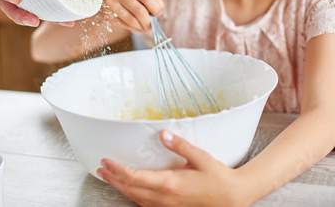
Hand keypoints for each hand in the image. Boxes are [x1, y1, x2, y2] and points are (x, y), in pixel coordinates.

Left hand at [96, 131, 240, 206]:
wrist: (233, 198)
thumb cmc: (219, 178)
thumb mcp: (201, 158)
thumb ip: (180, 146)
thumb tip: (162, 134)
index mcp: (170, 183)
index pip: (135, 178)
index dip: (117, 169)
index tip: (106, 160)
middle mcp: (165, 198)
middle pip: (130, 189)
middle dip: (113, 179)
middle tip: (101, 168)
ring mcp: (167, 206)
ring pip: (136, 198)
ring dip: (120, 188)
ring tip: (109, 178)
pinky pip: (145, 205)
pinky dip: (133, 196)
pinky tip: (129, 190)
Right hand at [104, 0, 162, 31]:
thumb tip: (160, 7)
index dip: (155, 7)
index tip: (158, 13)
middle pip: (139, 10)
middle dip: (149, 21)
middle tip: (152, 25)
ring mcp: (110, 3)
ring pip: (132, 20)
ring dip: (142, 27)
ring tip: (147, 29)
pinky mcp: (107, 15)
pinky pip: (124, 25)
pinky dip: (134, 29)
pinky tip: (138, 28)